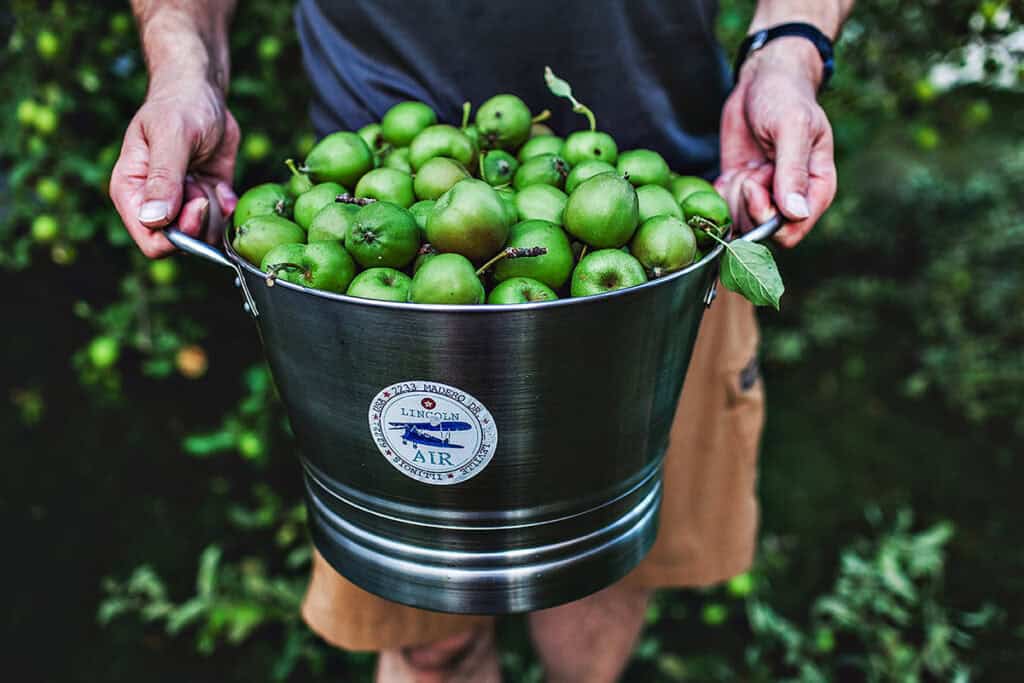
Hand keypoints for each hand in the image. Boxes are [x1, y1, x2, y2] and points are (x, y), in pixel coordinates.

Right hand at [110, 78, 239, 257]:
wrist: (202, 92)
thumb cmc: (179, 106)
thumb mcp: (172, 137)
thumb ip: (164, 178)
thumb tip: (154, 219)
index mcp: (132, 192)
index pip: (150, 240)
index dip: (177, 234)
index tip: (196, 203)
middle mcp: (154, 204)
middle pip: (182, 243)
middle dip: (200, 221)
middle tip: (203, 189)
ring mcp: (182, 204)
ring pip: (205, 236)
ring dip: (215, 211)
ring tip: (206, 179)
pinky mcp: (207, 199)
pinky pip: (222, 221)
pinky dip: (228, 204)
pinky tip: (221, 182)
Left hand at [716, 39, 836, 247]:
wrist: (762, 80)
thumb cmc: (785, 97)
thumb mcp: (792, 127)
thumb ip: (793, 171)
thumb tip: (796, 214)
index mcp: (817, 189)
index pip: (793, 230)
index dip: (768, 216)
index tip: (756, 182)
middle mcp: (792, 199)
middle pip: (763, 231)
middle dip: (748, 203)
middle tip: (752, 171)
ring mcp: (765, 196)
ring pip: (742, 224)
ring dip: (735, 197)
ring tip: (746, 168)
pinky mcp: (741, 190)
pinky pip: (726, 211)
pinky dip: (722, 193)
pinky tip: (731, 172)